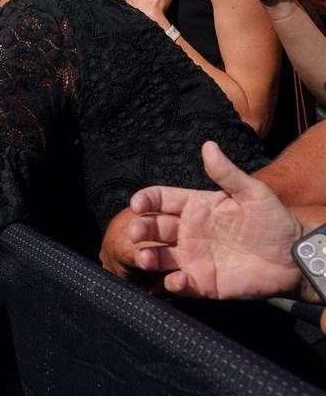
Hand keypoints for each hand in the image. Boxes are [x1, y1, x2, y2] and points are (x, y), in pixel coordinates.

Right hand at [129, 141, 303, 298]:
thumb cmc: (272, 220)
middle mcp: (187, 231)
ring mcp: (192, 257)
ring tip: (146, 259)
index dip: (145, 200)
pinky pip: (180, 284)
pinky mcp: (202, 282)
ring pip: (159, 257)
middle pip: (153, 228)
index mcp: (194, 207)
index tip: (137, 204)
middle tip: (136, 232)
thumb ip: (226, 173)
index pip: (160, 200)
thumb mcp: (252, 192)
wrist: (293, 256)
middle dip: (140, 229)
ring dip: (148, 258)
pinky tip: (178, 280)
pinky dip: (173, 284)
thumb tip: (208, 145)